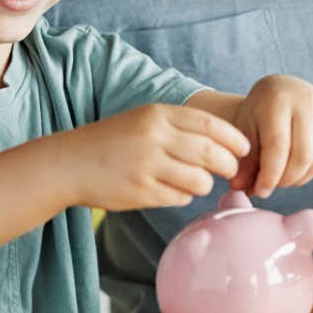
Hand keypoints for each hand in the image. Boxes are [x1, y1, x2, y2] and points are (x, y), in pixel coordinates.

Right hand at [67, 103, 248, 210]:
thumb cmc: (112, 141)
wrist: (69, 163)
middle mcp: (154, 138)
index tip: (244, 148)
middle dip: (227, 165)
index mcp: (157, 115)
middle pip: (211, 154)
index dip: (233, 138)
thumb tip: (224, 143)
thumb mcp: (143, 120)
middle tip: (229, 170)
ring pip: (200, 181)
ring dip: (203, 184)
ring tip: (192, 181)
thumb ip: (179, 126)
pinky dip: (181, 196)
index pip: (210, 124)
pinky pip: (179, 198)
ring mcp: (147, 167)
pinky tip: (169, 190)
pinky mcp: (141, 193)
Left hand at [230, 74, 312, 197]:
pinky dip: (309, 172)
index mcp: (278, 99)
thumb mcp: (246, 128)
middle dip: (285, 179)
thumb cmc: (258, 111)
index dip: (270, 174)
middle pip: (302, 155)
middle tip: (270, 186)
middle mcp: (306, 102)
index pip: (278, 145)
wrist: (280, 90)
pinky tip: (293, 171)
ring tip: (280, 180)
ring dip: (298, 178)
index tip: (260, 192)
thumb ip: (245, 159)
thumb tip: (239, 188)